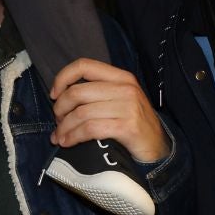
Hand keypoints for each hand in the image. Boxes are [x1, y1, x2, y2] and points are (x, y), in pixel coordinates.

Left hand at [49, 59, 168, 163]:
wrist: (160, 148)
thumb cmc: (134, 124)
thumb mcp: (120, 100)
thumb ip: (98, 93)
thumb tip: (61, 97)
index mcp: (121, 77)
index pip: (84, 65)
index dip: (63, 78)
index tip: (54, 95)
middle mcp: (125, 88)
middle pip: (77, 92)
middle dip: (59, 109)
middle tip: (57, 122)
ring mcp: (128, 107)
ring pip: (81, 113)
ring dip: (64, 127)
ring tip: (59, 137)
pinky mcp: (127, 127)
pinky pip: (90, 129)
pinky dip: (74, 136)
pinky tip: (68, 142)